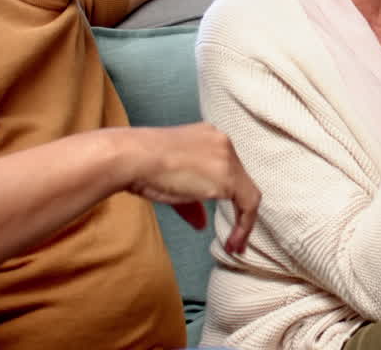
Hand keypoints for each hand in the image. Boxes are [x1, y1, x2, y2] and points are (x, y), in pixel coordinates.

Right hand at [124, 122, 261, 253]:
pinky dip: (245, 226)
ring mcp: (226, 157)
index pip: (226, 168)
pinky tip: (234, 243)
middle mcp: (222, 142)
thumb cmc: (141, 166)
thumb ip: (191, 202)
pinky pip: (248, 204)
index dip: (228, 194)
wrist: (132, 157)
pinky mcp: (228, 176)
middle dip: (237, 209)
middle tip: (234, 236)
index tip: (226, 218)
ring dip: (243, 222)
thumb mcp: (171, 182)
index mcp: (207, 136)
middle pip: (239, 180)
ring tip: (234, 245)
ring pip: (247, 193)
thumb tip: (201, 223)